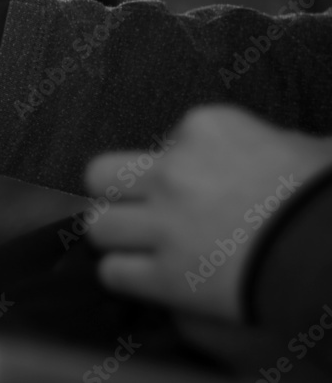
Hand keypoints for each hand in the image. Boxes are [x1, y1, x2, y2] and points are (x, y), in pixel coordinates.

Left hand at [86, 105, 331, 320]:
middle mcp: (174, 172)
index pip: (164, 141)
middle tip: (141, 210)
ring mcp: (164, 224)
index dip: (177, 166)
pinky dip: (126, 277)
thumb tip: (275, 149)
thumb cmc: (328, 198)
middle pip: (102, 176)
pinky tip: (148, 278)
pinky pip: (113, 272)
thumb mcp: (306, 148)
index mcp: (206, 128)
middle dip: (118, 194)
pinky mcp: (166, 276)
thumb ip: (270, 143)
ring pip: (97, 224)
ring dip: (116, 236)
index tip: (203, 186)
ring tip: (140, 245)